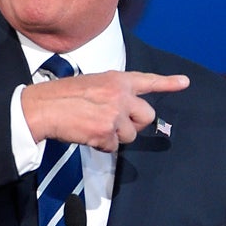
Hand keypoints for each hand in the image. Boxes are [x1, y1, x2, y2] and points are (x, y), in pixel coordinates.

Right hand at [21, 70, 188, 151]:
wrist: (42, 107)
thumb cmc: (60, 96)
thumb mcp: (91, 83)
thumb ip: (112, 91)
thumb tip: (124, 108)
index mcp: (116, 79)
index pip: (147, 80)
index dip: (168, 82)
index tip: (184, 82)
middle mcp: (120, 95)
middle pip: (146, 116)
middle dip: (134, 124)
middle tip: (114, 123)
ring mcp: (115, 114)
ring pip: (130, 135)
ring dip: (115, 136)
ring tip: (93, 126)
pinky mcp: (107, 132)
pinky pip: (113, 146)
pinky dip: (101, 145)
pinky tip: (86, 134)